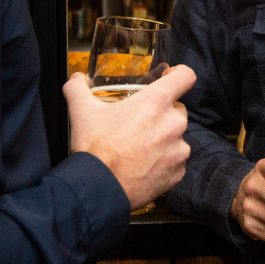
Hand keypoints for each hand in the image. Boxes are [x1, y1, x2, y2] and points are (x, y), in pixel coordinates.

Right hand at [65, 66, 194, 210]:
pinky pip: (175, 161)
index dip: (178, 75)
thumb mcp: (82, 111)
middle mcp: (174, 123)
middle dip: (162, 114)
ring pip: (177, 136)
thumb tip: (78, 76)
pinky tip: (144, 166)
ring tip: (139, 149)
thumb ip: (78, 87)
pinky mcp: (179, 171)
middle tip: (140, 124)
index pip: (186, 76)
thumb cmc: (94, 147)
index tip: (169, 79)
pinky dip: (163, 162)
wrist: (99, 188)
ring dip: (163, 139)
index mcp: (156, 101)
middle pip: (177, 109)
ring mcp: (179, 149)